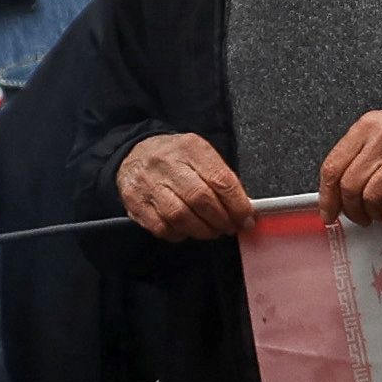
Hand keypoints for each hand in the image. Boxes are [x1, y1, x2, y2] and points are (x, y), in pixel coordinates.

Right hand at [115, 132, 254, 243]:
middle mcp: (167, 164)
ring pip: (180, 216)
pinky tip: (186, 230)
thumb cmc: (175, 158)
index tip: (246, 218)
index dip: (237, 205)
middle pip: (201, 199)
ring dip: (202, 230)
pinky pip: (161, 227)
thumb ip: (221, 179)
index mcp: (190, 148)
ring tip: (211, 230)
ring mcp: (148, 184)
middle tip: (229, 227)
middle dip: (221, 220)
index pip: (220, 180)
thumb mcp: (201, 156)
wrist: (135, 154)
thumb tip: (243, 210)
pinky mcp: (135, 203)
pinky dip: (179, 234)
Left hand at [313, 94, 381, 222]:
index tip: (328, 212)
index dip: (327, 196)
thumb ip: (361, 151)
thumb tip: (338, 187)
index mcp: (367, 126)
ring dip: (373, 213)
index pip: (333, 167)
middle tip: (359, 217)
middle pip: (350, 186)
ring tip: (379, 214)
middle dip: (351, 210)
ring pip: (372, 197)